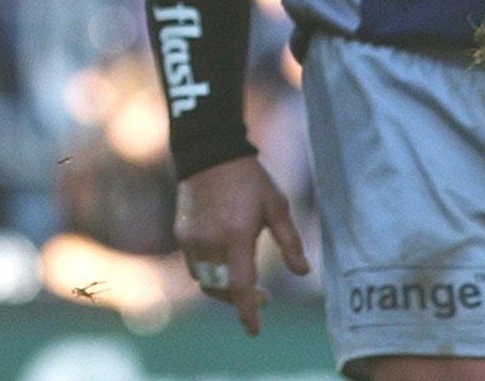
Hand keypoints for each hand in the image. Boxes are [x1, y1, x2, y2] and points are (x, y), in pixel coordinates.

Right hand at [174, 155, 310, 335]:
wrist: (209, 154)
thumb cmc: (250, 179)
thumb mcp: (277, 206)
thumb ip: (290, 242)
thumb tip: (303, 272)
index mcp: (236, 236)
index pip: (239, 286)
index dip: (248, 312)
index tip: (254, 330)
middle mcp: (209, 242)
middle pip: (220, 289)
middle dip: (239, 300)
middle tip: (263, 298)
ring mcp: (191, 238)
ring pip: (204, 280)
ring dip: (222, 289)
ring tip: (242, 282)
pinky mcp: (181, 233)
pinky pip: (193, 265)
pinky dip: (209, 272)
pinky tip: (224, 262)